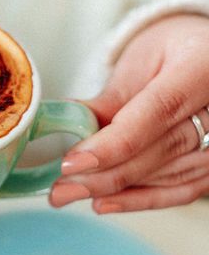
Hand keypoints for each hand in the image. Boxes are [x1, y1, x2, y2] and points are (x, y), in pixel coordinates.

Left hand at [50, 14, 208, 212]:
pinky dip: (140, 200)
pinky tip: (104, 202)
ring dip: (115, 190)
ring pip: (168, 176)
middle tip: (59, 188)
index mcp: (203, 69)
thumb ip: (111, 98)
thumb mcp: (140, 60)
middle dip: (103, 174)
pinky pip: (180, 190)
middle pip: (160, 150)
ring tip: (70, 193)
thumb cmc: (172, 52)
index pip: (156, 112)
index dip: (111, 143)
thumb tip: (69, 126)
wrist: (206, 58)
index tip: (71, 163)